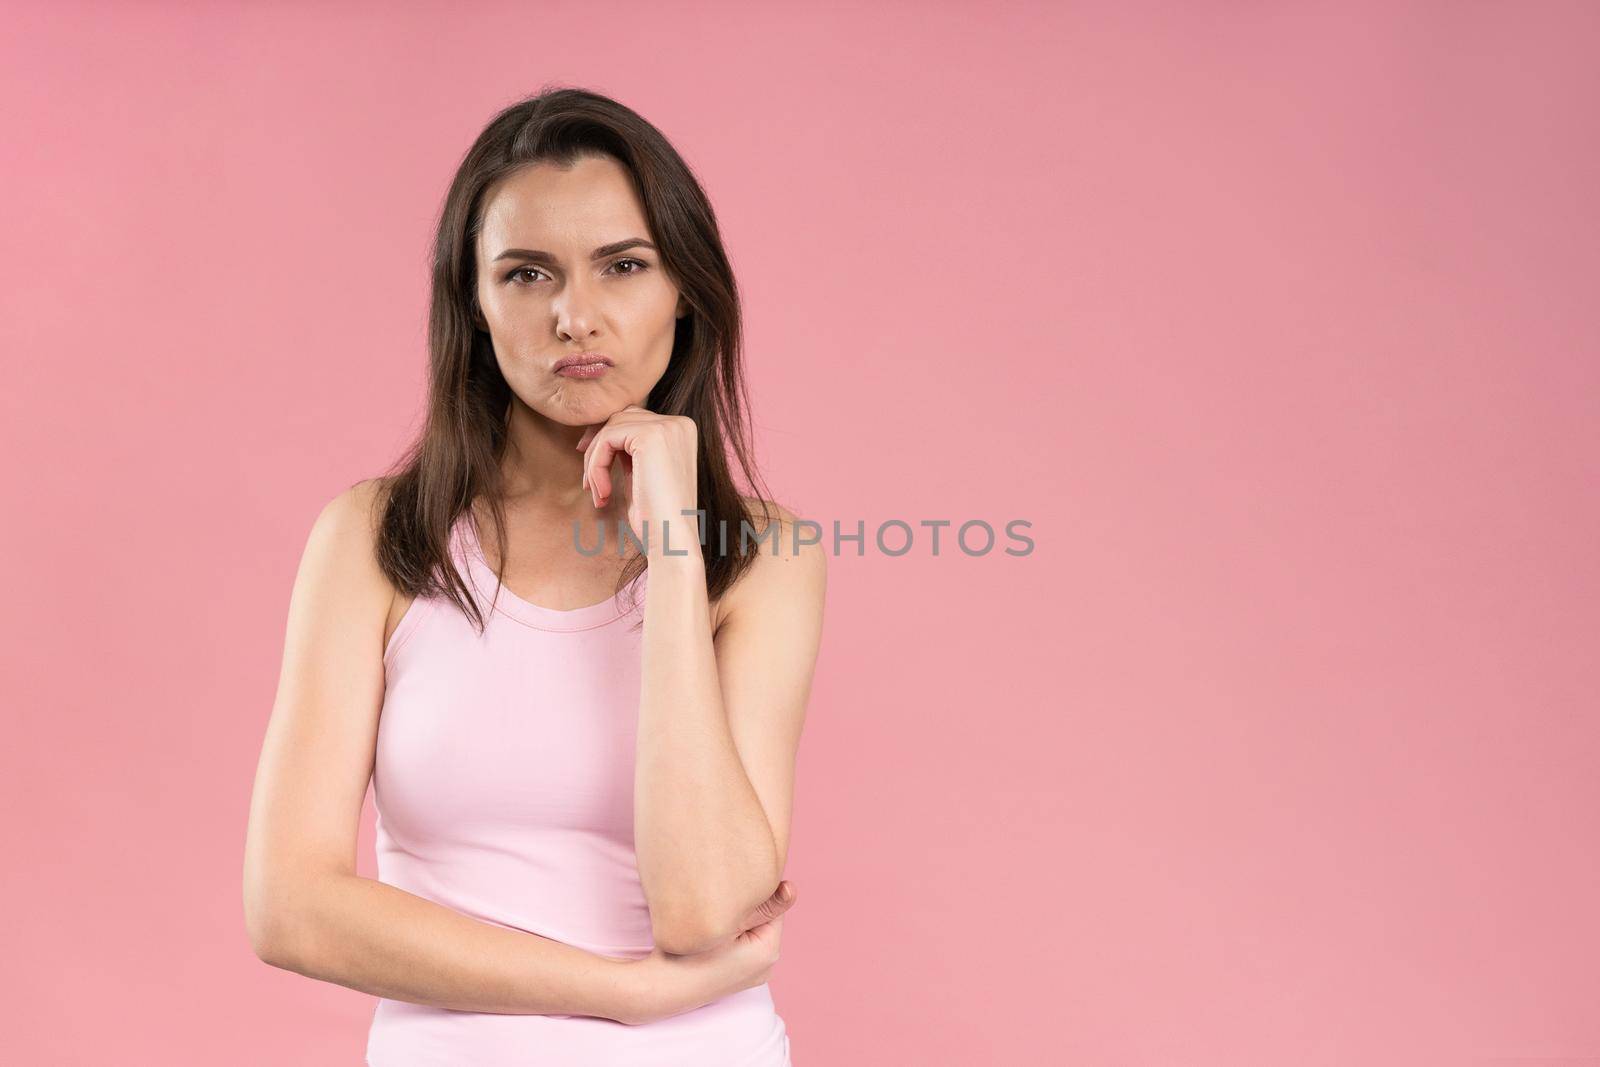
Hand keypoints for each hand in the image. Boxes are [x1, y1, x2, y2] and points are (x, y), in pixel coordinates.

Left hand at [575, 406, 698, 557]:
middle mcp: (680, 423)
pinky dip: (596, 467)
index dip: (606, 438)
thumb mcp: (643, 474)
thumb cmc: (656, 517)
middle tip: (587, 480)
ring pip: (610, 428)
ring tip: (598, 493)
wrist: (672, 541)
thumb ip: (630, 450)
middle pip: (620, 417)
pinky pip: (607, 440)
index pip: (634, 418)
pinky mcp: (651, 436)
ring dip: (595, 462)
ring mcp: (667, 427)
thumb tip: (601, 432)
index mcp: (683, 430)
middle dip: (597, 446)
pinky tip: (603, 494)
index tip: (589, 463)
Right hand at [615, 880, 796, 1025]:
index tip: (734, 882)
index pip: (774, 908)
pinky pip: (742, 946)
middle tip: (722, 894)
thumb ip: (763, 905)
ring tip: (714, 910)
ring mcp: (752, 975)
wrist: (658, 989)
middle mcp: (766, 967)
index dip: (755, 892)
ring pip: (752, 932)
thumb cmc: (688, 954)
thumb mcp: (726, 923)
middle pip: (764, 921)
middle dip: (748, 907)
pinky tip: (712, 928)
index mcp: (769, 953)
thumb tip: (793, 888)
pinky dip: (731, 934)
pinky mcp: (737, 978)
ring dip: (738, 919)